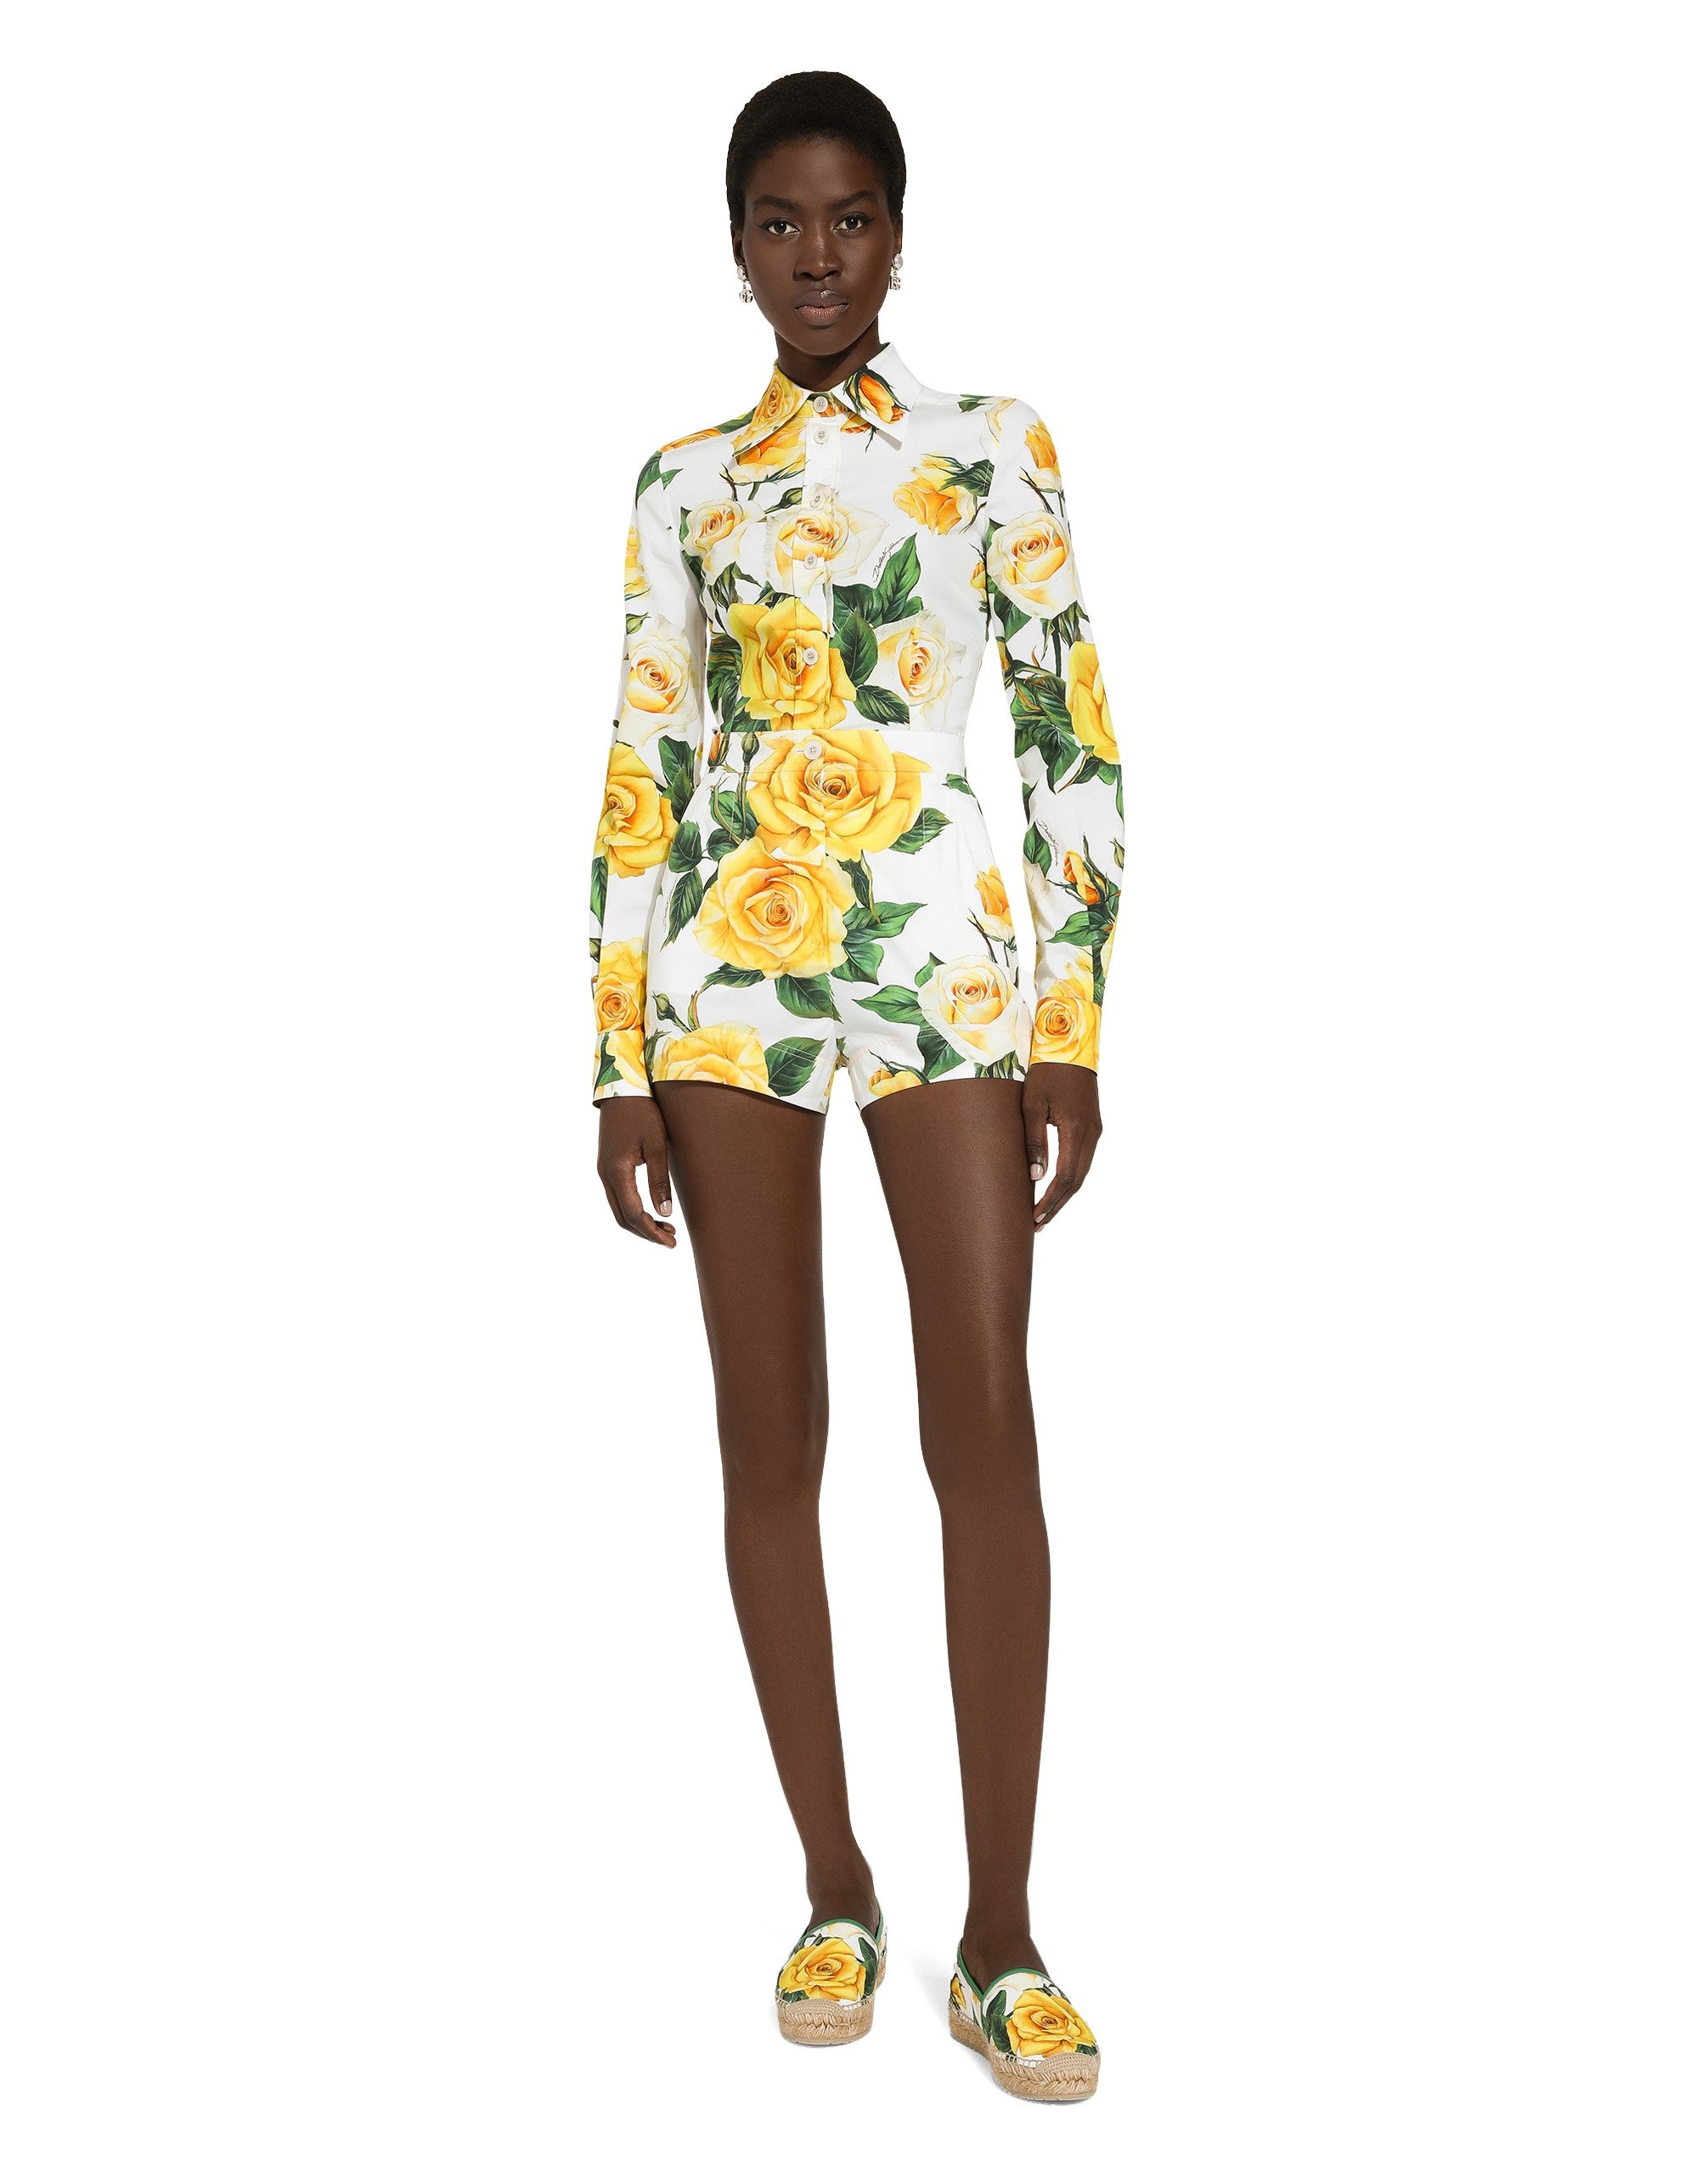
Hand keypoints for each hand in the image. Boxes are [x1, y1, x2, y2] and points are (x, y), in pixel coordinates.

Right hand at [597, 1097, 676, 1246]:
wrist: (622, 1089)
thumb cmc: (643, 1113)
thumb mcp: (657, 1146)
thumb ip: (659, 1180)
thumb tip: (664, 1213)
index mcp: (617, 1171)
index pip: (634, 1214)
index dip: (652, 1232)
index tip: (671, 1242)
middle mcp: (605, 1175)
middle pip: (623, 1218)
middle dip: (646, 1232)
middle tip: (671, 1239)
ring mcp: (604, 1170)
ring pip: (618, 1209)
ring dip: (639, 1222)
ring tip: (665, 1227)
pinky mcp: (607, 1165)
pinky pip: (617, 1196)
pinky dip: (633, 1209)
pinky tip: (651, 1209)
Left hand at [1021, 1062, 1102, 1227]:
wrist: (1071, 1045)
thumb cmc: (1046, 1072)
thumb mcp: (1032, 1105)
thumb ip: (1034, 1141)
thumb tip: (1036, 1178)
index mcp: (1076, 1130)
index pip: (1066, 1177)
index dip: (1051, 1201)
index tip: (1035, 1217)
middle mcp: (1092, 1134)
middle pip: (1077, 1181)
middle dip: (1058, 1204)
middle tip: (1037, 1224)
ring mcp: (1096, 1130)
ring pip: (1082, 1172)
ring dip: (1064, 1193)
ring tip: (1044, 1212)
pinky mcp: (1093, 1126)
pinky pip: (1083, 1159)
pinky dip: (1070, 1177)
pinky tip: (1056, 1186)